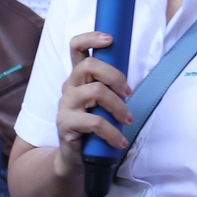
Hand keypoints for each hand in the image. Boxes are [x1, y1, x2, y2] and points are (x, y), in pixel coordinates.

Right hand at [50, 31, 134, 177]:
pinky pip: (94, 122)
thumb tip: (131, 80)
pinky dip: (112, 132)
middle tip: (128, 93)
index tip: (110, 39)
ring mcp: (65, 105)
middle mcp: (69, 87)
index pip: (76, 47)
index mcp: (79, 78)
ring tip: (127, 120)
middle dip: (114, 76)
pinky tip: (120, 141)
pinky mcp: (65, 124)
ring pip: (95, 92)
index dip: (91, 38)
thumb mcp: (103, 104)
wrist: (75, 159)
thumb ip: (111, 88)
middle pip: (88, 66)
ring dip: (118, 106)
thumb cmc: (94, 129)